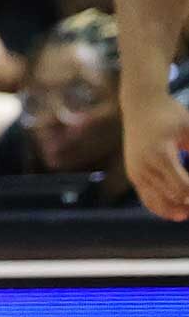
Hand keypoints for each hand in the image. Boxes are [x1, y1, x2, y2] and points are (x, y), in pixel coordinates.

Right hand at [121, 95, 188, 220]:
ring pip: (157, 203)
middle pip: (172, 197)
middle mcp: (145, 166)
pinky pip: (146, 198)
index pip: (183, 187)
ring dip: (176, 210)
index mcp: (161, 155)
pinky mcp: (133, 174)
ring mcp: (136, 171)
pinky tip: (176, 212)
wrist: (140, 105)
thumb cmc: (169, 114)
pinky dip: (161, 208)